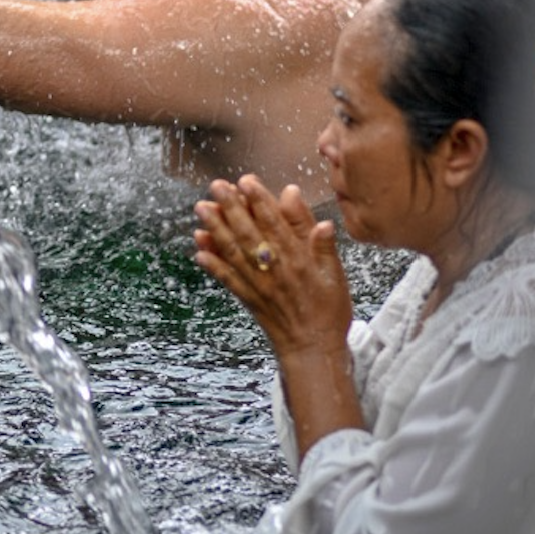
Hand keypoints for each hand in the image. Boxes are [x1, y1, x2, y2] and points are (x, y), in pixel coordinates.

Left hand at [194, 174, 352, 358]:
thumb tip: (316, 216)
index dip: (260, 201)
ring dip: (215, 230)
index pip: (276, 225)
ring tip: (202, 209)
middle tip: (216, 186)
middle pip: (249, 233)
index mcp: (298, 261)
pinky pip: (228, 280)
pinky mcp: (249, 300)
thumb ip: (321, 243)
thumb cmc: (329, 311)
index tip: (246, 181)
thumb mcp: (335, 274)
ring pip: (234, 253)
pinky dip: (212, 264)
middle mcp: (275, 270)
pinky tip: (199, 249)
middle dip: (231, 208)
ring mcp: (259, 285)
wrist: (314, 352)